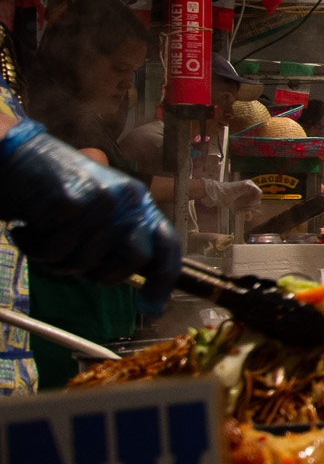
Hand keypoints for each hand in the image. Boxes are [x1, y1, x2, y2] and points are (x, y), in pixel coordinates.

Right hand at [0, 119, 181, 309]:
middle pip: (134, 259)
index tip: (152, 308)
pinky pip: (55, 249)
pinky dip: (33, 248)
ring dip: (57, 261)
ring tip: (40, 238)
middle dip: (101, 275)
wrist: (14, 155)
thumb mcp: (98, 211)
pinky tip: (24, 229)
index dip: (164, 281)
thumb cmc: (53, 191)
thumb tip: (139, 285)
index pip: (168, 245)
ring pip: (87, 260)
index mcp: (139, 202)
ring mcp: (101, 197)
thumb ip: (118, 240)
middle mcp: (128, 198)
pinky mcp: (69, 199)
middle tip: (69, 264)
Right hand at [201, 178, 261, 210]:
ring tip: (242, 205)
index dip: (251, 209)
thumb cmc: (228, 200)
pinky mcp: (248, 184)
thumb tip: (249, 218)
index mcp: (249, 193)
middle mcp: (251, 188)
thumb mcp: (238, 207)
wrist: (220, 195)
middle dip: (250, 207)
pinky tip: (246, 201)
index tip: (243, 212)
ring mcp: (250, 184)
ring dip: (251, 204)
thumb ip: (245, 211)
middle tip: (242, 208)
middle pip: (258, 200)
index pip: (256, 202)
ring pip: (258, 197)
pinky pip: (258, 192)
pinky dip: (253, 199)